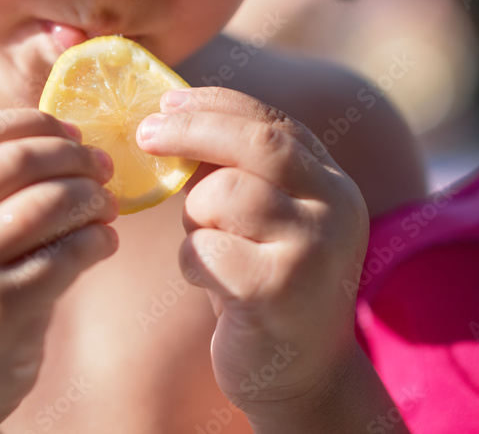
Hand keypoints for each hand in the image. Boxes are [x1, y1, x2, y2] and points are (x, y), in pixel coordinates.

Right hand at [0, 109, 118, 431]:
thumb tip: (53, 140)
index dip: (32, 122)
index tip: (68, 130)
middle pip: (15, 160)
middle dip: (70, 154)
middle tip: (101, 164)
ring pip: (46, 203)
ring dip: (90, 196)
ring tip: (105, 204)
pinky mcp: (5, 309)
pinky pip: (69, 254)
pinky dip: (98, 239)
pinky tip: (104, 242)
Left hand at [136, 87, 368, 418]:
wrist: (304, 376)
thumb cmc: (267, 284)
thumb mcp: (267, 220)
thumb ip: (239, 172)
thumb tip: (172, 118)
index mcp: (331, 182)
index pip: (272, 123)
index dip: (215, 106)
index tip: (167, 102)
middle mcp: (334, 207)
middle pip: (257, 143)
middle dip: (190, 131)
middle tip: (143, 133)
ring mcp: (312, 248)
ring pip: (221, 195)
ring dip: (194, 218)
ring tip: (208, 246)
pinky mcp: (279, 290)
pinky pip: (203, 250)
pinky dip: (191, 262)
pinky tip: (211, 284)